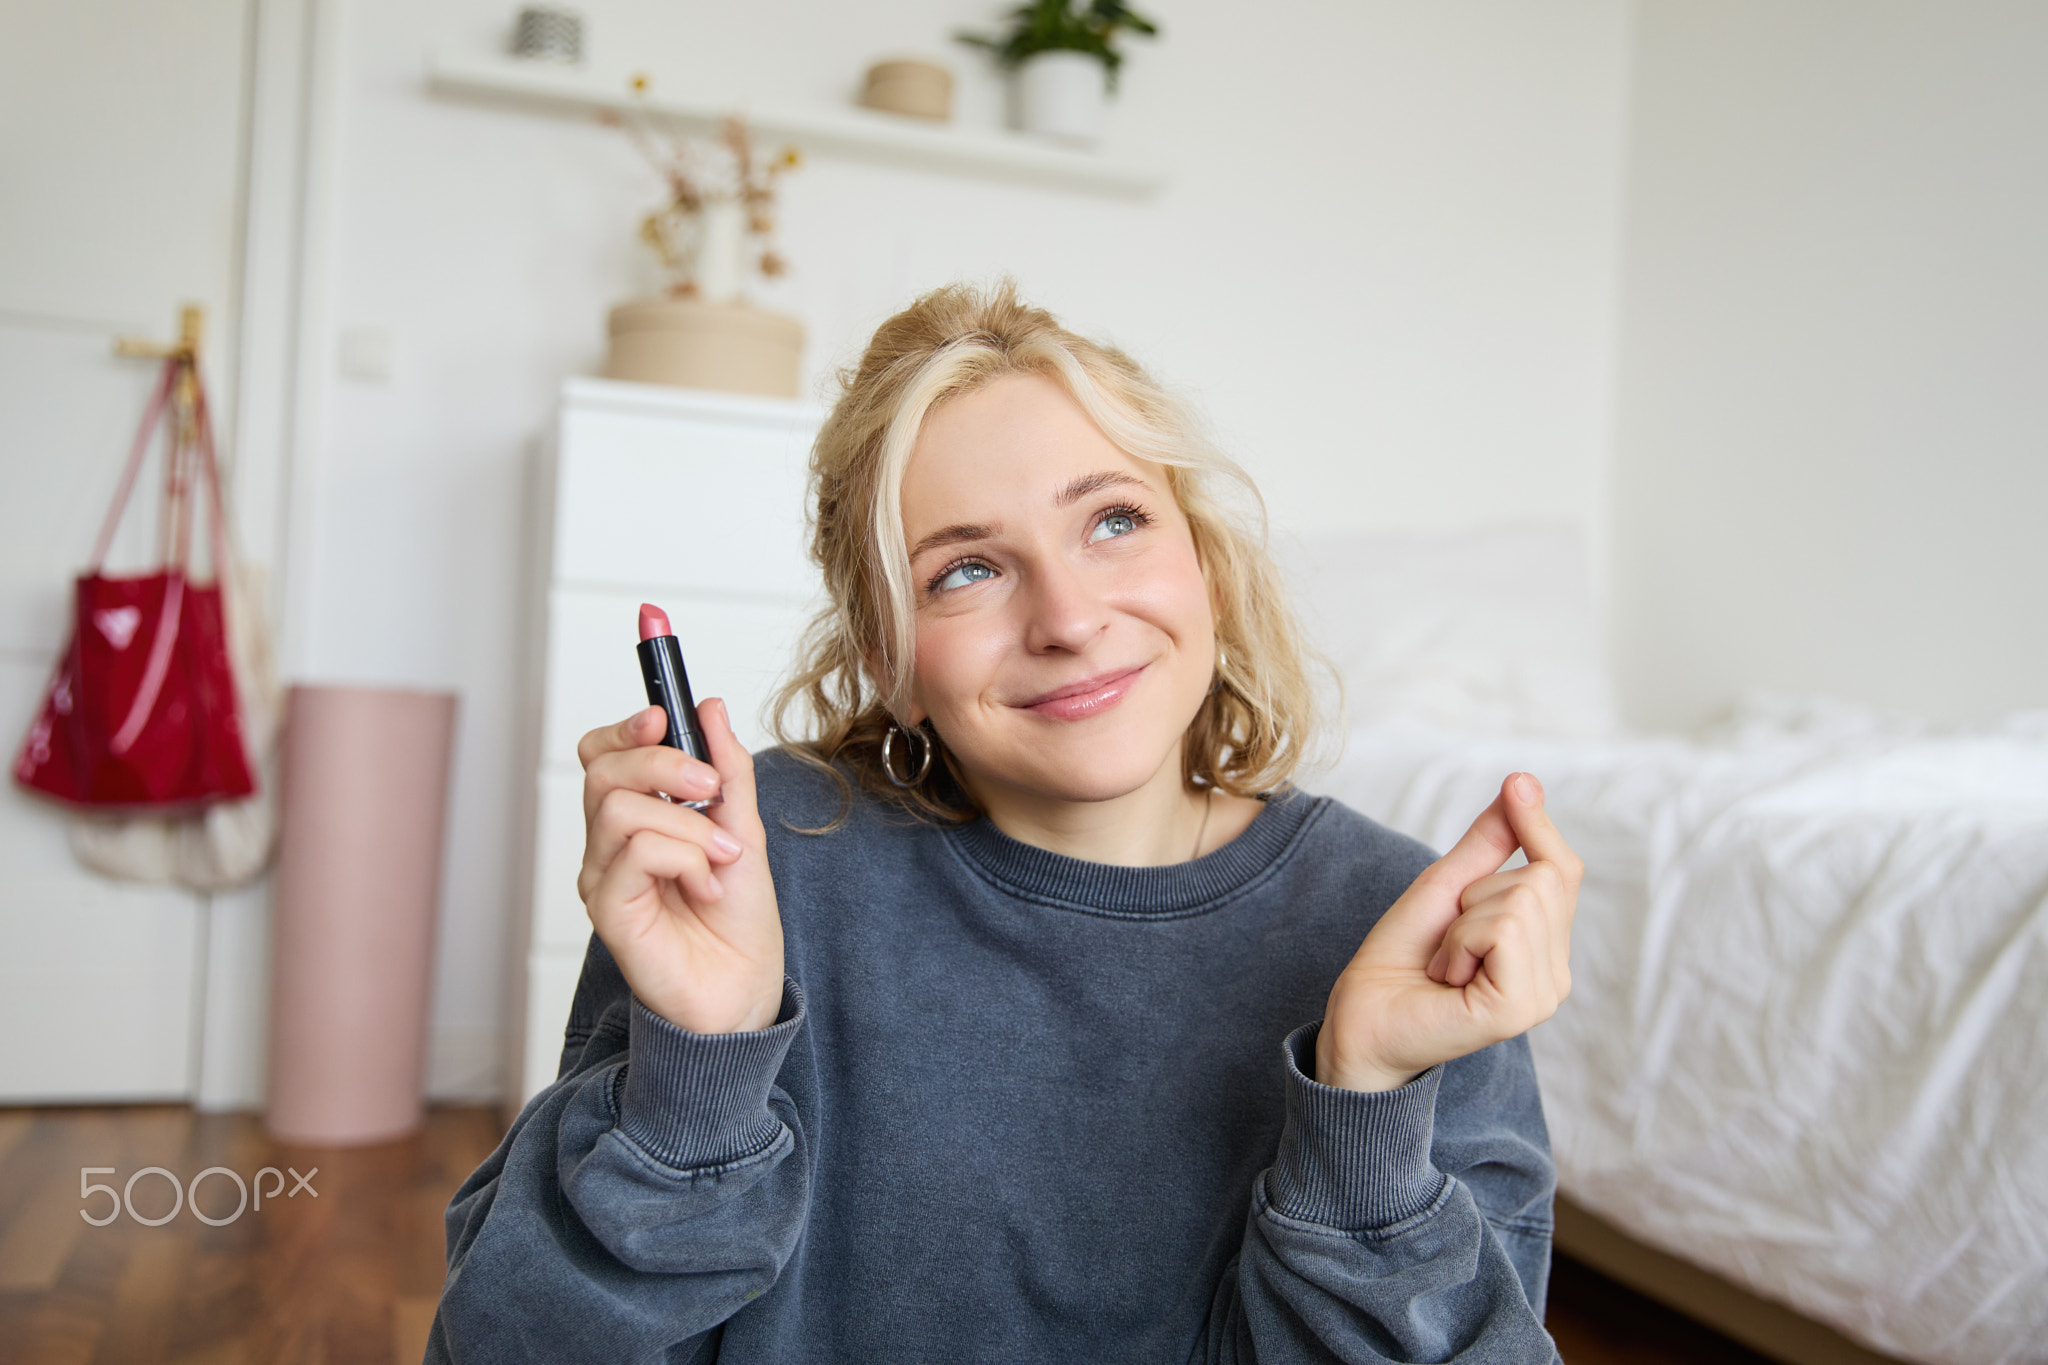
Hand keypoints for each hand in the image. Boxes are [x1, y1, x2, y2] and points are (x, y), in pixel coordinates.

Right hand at [576, 700, 783, 1033]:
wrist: (746, 989)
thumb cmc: (738, 920)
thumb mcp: (743, 828)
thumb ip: (727, 770)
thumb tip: (708, 707)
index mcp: (637, 818)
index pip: (602, 753)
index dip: (626, 727)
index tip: (664, 716)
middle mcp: (609, 845)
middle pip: (602, 769)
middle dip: (663, 763)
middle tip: (710, 790)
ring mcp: (603, 876)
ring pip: (620, 807)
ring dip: (686, 824)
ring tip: (721, 856)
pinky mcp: (607, 909)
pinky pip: (635, 852)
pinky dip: (684, 858)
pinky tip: (706, 887)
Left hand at [1315, 773, 1579, 1091]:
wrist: (1362, 1017)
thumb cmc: (1400, 959)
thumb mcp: (1447, 886)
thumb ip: (1489, 843)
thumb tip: (1523, 783)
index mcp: (1542, 945)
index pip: (1563, 869)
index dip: (1539, 824)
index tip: (1518, 784)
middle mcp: (1554, 971)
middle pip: (1545, 876)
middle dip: (1477, 892)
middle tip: (1447, 940)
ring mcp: (1543, 994)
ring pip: (1523, 898)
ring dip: (1462, 922)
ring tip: (1444, 962)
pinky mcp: (1520, 1008)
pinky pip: (1503, 929)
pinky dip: (1460, 941)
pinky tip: (1446, 978)